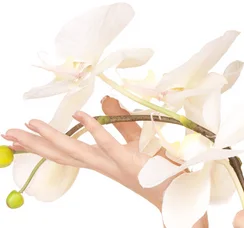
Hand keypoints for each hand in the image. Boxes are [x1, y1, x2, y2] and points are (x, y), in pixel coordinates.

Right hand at [3, 96, 183, 210]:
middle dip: (33, 144)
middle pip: (61, 154)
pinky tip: (78, 115)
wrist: (178, 191)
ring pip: (76, 151)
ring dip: (52, 137)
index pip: (65, 153)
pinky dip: (93, 129)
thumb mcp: (137, 139)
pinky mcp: (130, 161)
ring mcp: (114, 164)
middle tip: (7, 133)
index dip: (41, 146)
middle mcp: (102, 165)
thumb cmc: (158, 167)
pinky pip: (108, 144)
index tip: (18, 140)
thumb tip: (103, 100)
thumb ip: (121, 121)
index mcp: (101, 161)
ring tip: (30, 124)